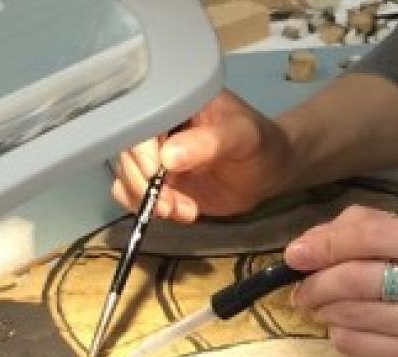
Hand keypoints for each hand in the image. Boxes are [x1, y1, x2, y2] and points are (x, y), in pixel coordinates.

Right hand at [111, 89, 296, 221]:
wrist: (270, 169)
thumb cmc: (260, 143)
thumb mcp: (242, 136)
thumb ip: (210, 142)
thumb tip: (168, 157)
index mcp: (174, 102)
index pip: (141, 120)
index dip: (140, 147)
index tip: (155, 172)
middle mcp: (159, 128)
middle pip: (127, 152)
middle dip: (141, 181)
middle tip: (167, 204)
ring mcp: (157, 157)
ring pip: (128, 177)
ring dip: (146, 199)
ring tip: (181, 211)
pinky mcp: (161, 183)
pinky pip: (137, 196)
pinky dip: (152, 209)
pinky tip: (184, 212)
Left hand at [286, 207, 397, 356]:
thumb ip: (378, 230)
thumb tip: (313, 240)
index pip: (370, 234)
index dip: (324, 243)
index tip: (296, 254)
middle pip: (353, 276)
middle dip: (315, 282)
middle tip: (302, 289)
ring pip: (349, 312)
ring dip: (324, 309)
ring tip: (322, 307)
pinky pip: (355, 342)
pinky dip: (340, 334)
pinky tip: (347, 329)